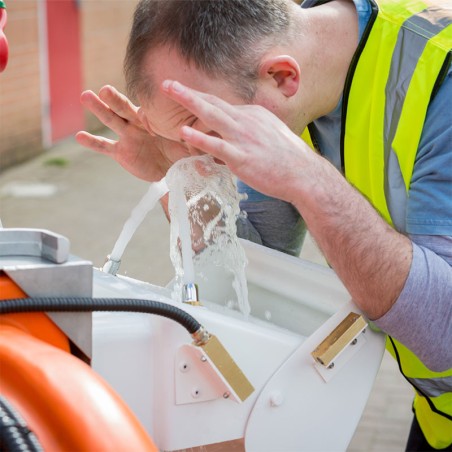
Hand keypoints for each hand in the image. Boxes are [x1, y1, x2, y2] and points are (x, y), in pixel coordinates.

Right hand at [76, 85, 188, 180]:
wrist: (172, 169)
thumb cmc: (183, 154)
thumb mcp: (192, 151)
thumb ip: (196, 153)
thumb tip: (208, 164)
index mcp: (156, 120)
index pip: (148, 108)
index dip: (143, 102)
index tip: (145, 92)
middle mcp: (140, 124)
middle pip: (126, 109)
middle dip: (115, 100)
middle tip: (104, 90)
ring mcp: (129, 136)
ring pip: (112, 121)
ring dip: (99, 109)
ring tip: (85, 96)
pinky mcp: (121, 152)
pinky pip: (105, 147)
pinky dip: (93, 142)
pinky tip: (79, 136)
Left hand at [160, 80, 314, 202]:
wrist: (304, 175)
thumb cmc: (289, 159)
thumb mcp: (271, 135)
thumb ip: (252, 131)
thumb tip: (239, 136)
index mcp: (253, 115)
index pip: (222, 105)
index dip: (201, 100)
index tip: (186, 94)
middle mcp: (247, 121)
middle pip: (213, 103)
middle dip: (188, 92)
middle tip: (167, 83)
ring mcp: (243, 138)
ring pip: (212, 115)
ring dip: (189, 101)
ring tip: (169, 92)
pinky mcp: (242, 157)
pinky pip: (217, 145)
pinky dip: (199, 138)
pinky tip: (184, 132)